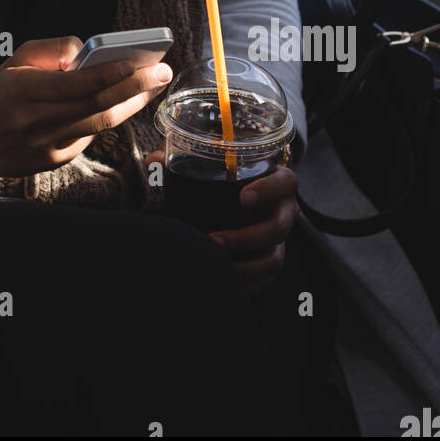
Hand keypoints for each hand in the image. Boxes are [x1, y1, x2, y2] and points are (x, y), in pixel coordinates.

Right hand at [0, 36, 172, 180]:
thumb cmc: (0, 92)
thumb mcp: (16, 59)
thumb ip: (53, 49)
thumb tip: (88, 51)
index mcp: (22, 90)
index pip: (75, 83)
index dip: (109, 73)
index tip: (137, 61)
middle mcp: (35, 121)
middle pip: (95, 106)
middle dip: (134, 88)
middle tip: (162, 72)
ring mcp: (47, 145)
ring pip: (99, 124)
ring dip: (132, 104)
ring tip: (153, 86)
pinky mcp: (55, 161)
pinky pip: (89, 136)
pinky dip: (108, 117)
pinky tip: (125, 102)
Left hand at [144, 150, 299, 294]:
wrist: (244, 196)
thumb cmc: (229, 175)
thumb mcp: (213, 162)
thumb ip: (185, 158)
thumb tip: (154, 161)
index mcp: (277, 181)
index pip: (285, 182)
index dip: (268, 190)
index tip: (243, 197)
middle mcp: (283, 210)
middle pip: (278, 227)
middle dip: (247, 237)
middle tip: (215, 239)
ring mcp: (279, 237)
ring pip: (274, 258)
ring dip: (246, 266)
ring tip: (216, 265)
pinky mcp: (271, 258)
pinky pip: (266, 277)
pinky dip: (247, 283)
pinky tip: (225, 281)